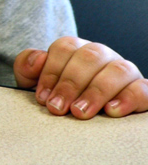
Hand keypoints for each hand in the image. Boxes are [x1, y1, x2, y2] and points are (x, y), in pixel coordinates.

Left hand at [14, 36, 147, 118]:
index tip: (42, 98)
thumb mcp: (36, 84)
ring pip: (119, 69)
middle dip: (71, 83)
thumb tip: (37, 59)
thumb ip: (28, 68)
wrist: (77, 117)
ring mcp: (124, 73)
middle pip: (91, 56)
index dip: (51, 71)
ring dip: (97, 91)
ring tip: (80, 113)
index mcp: (76, 51)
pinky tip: (112, 111)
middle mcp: (102, 57)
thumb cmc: (57, 99)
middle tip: (58, 108)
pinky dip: (129, 98)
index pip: (65, 48)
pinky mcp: (141, 91)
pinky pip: (143, 89)